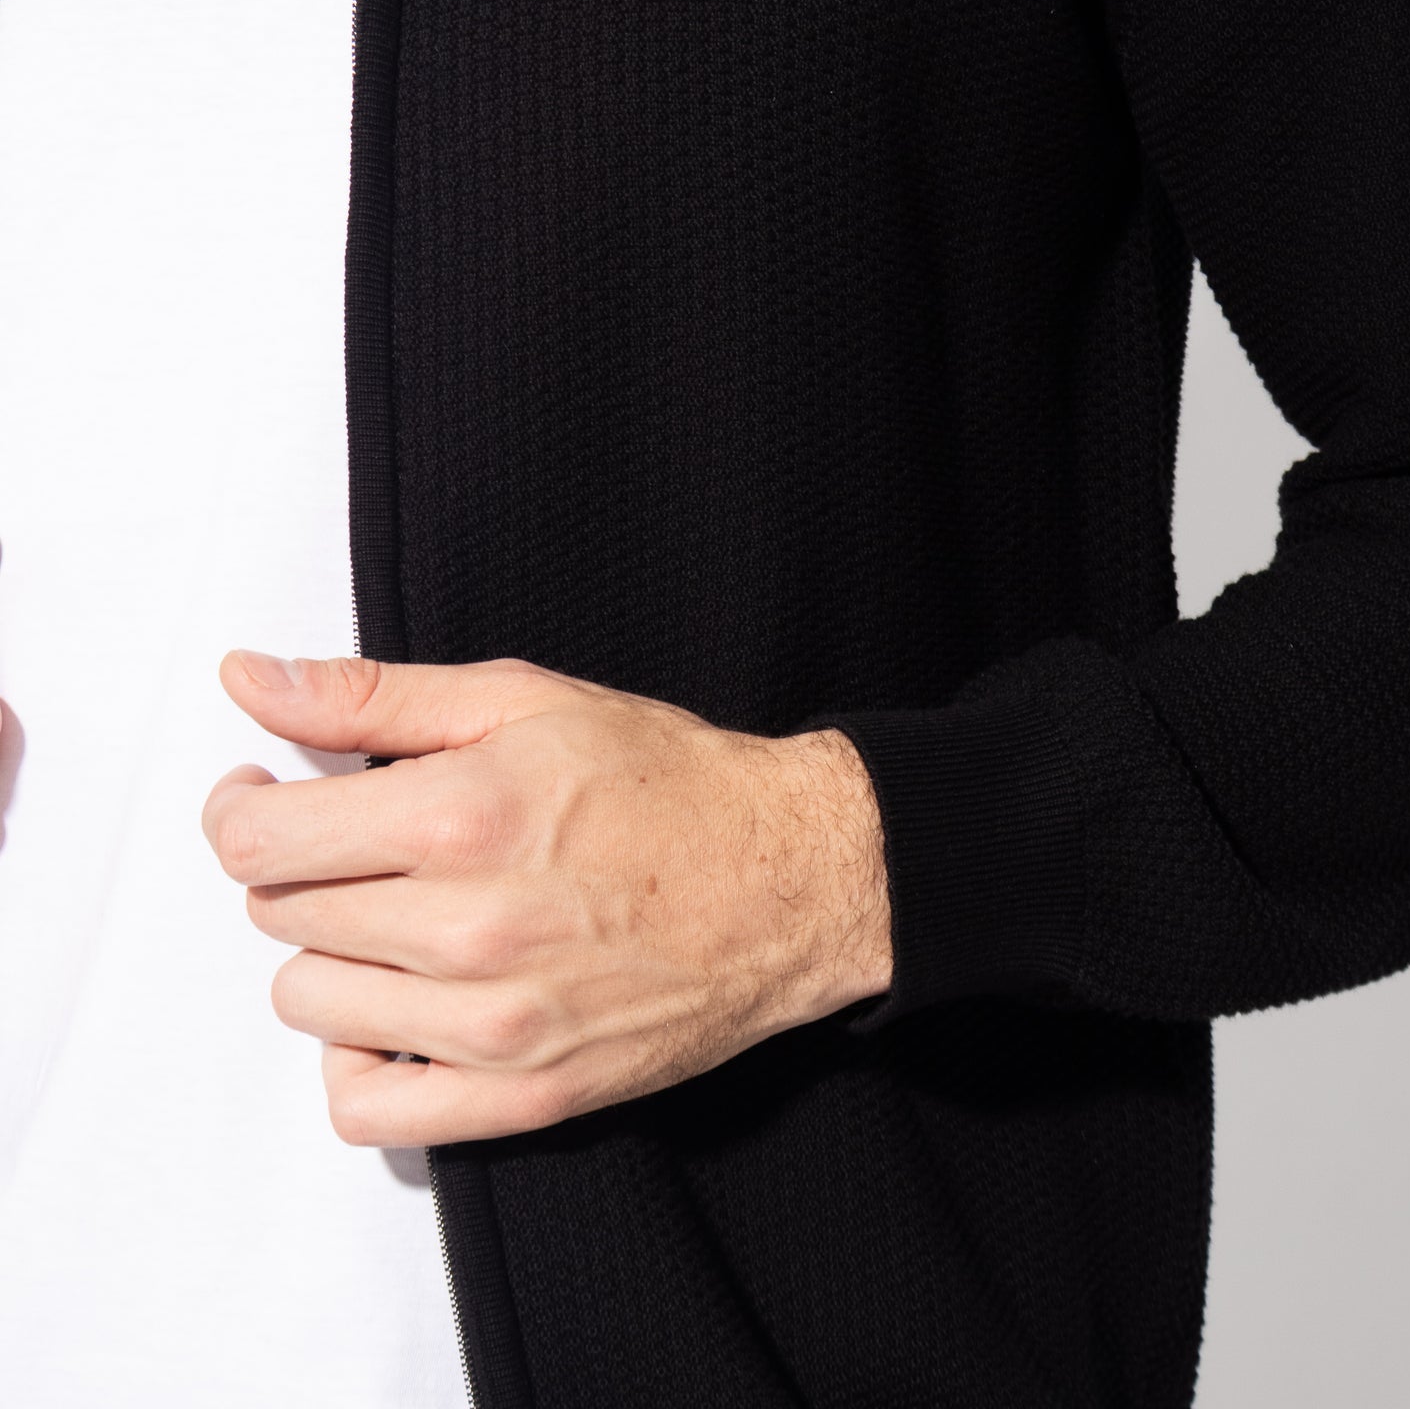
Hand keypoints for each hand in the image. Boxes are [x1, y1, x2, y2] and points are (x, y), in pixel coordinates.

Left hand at [202, 652, 891, 1147]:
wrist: (788, 878)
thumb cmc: (662, 780)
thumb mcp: (522, 697)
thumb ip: (371, 694)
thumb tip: (248, 679)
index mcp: (460, 815)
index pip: (258, 841)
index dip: (241, 807)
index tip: (264, 792)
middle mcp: (467, 929)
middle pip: (282, 915)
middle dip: (308, 868)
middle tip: (372, 841)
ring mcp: (494, 1026)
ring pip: (311, 1004)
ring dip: (335, 955)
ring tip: (401, 915)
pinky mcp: (521, 1096)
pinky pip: (366, 1110)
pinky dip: (362, 1060)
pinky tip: (404, 1006)